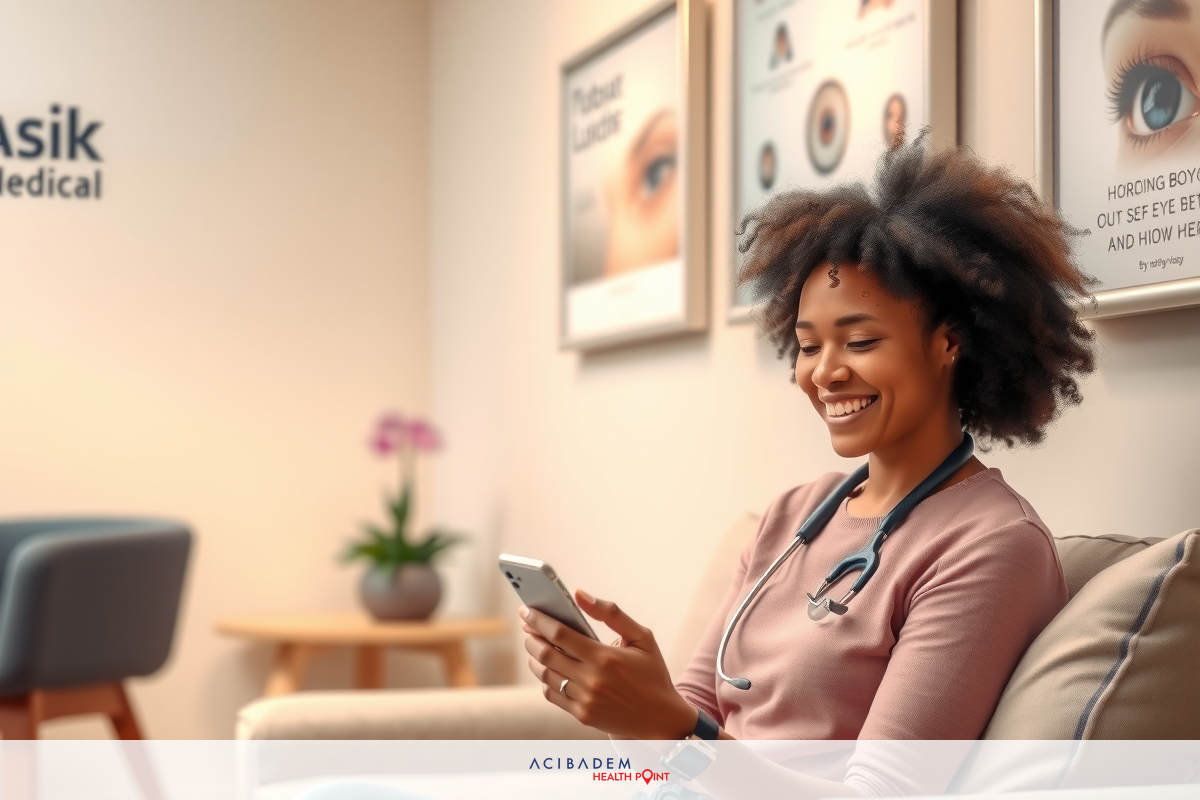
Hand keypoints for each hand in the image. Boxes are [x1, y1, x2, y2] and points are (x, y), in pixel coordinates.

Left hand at [520, 590, 698, 739]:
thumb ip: (611, 613)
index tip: (526, 610)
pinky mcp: (582, 715)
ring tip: (535, 645)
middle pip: (546, 654)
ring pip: (545, 675)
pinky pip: (552, 694)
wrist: (662, 718)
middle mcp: (592, 680)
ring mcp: (585, 700)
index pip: (560, 634)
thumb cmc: (652, 673)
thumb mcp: (642, 637)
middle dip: (531, 636)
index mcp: (605, 657)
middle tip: (528, 625)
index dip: (539, 620)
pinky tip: (548, 669)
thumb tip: (580, 594)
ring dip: (534, 657)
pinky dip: (545, 679)